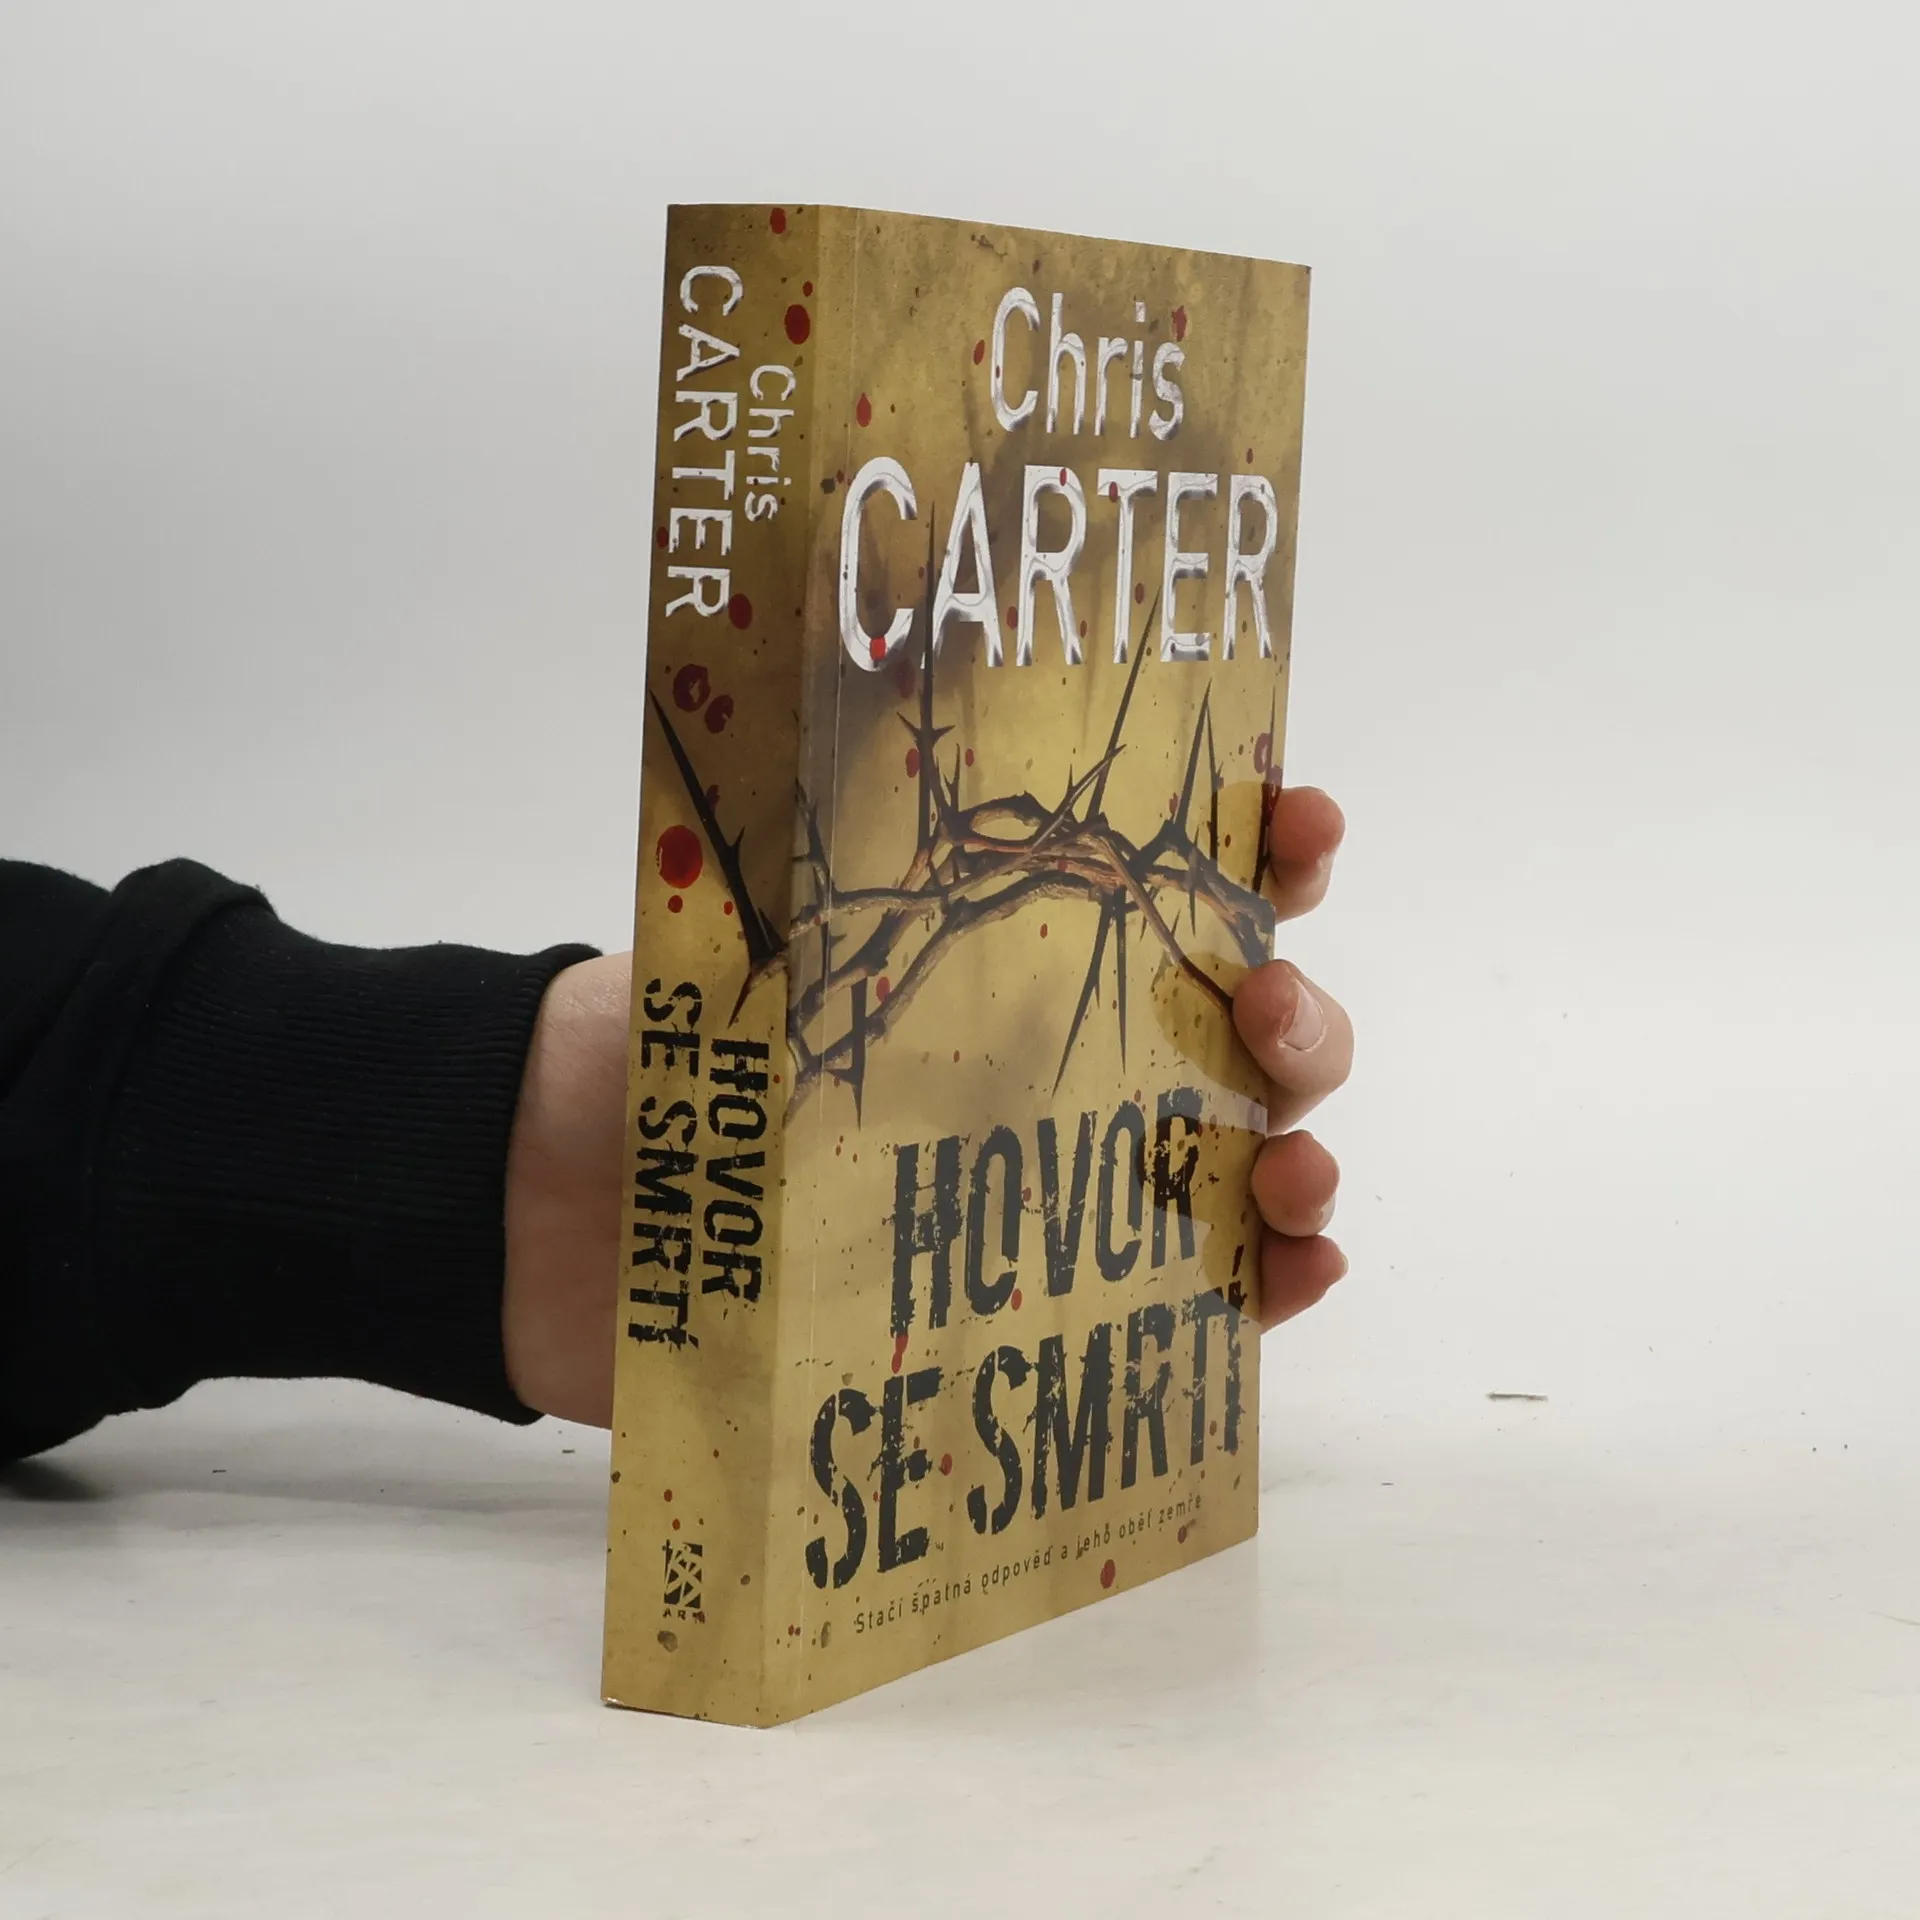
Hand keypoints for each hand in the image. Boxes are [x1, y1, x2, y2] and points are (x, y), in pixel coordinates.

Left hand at [502, 784, 1351, 1422]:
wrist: (563, 1201)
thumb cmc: (674, 1035)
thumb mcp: (766, 897)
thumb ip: (858, 791)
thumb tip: (912, 625)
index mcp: (1021, 942)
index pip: (1181, 880)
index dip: (1269, 845)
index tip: (1302, 823)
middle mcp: (1066, 1054)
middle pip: (1244, 1028)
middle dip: (1296, 1010)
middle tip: (1258, 1007)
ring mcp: (1066, 1181)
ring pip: (1239, 1159)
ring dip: (1302, 1152)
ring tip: (1290, 1168)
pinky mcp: (1042, 1294)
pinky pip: (1187, 1293)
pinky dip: (1264, 1283)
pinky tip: (1290, 1267)